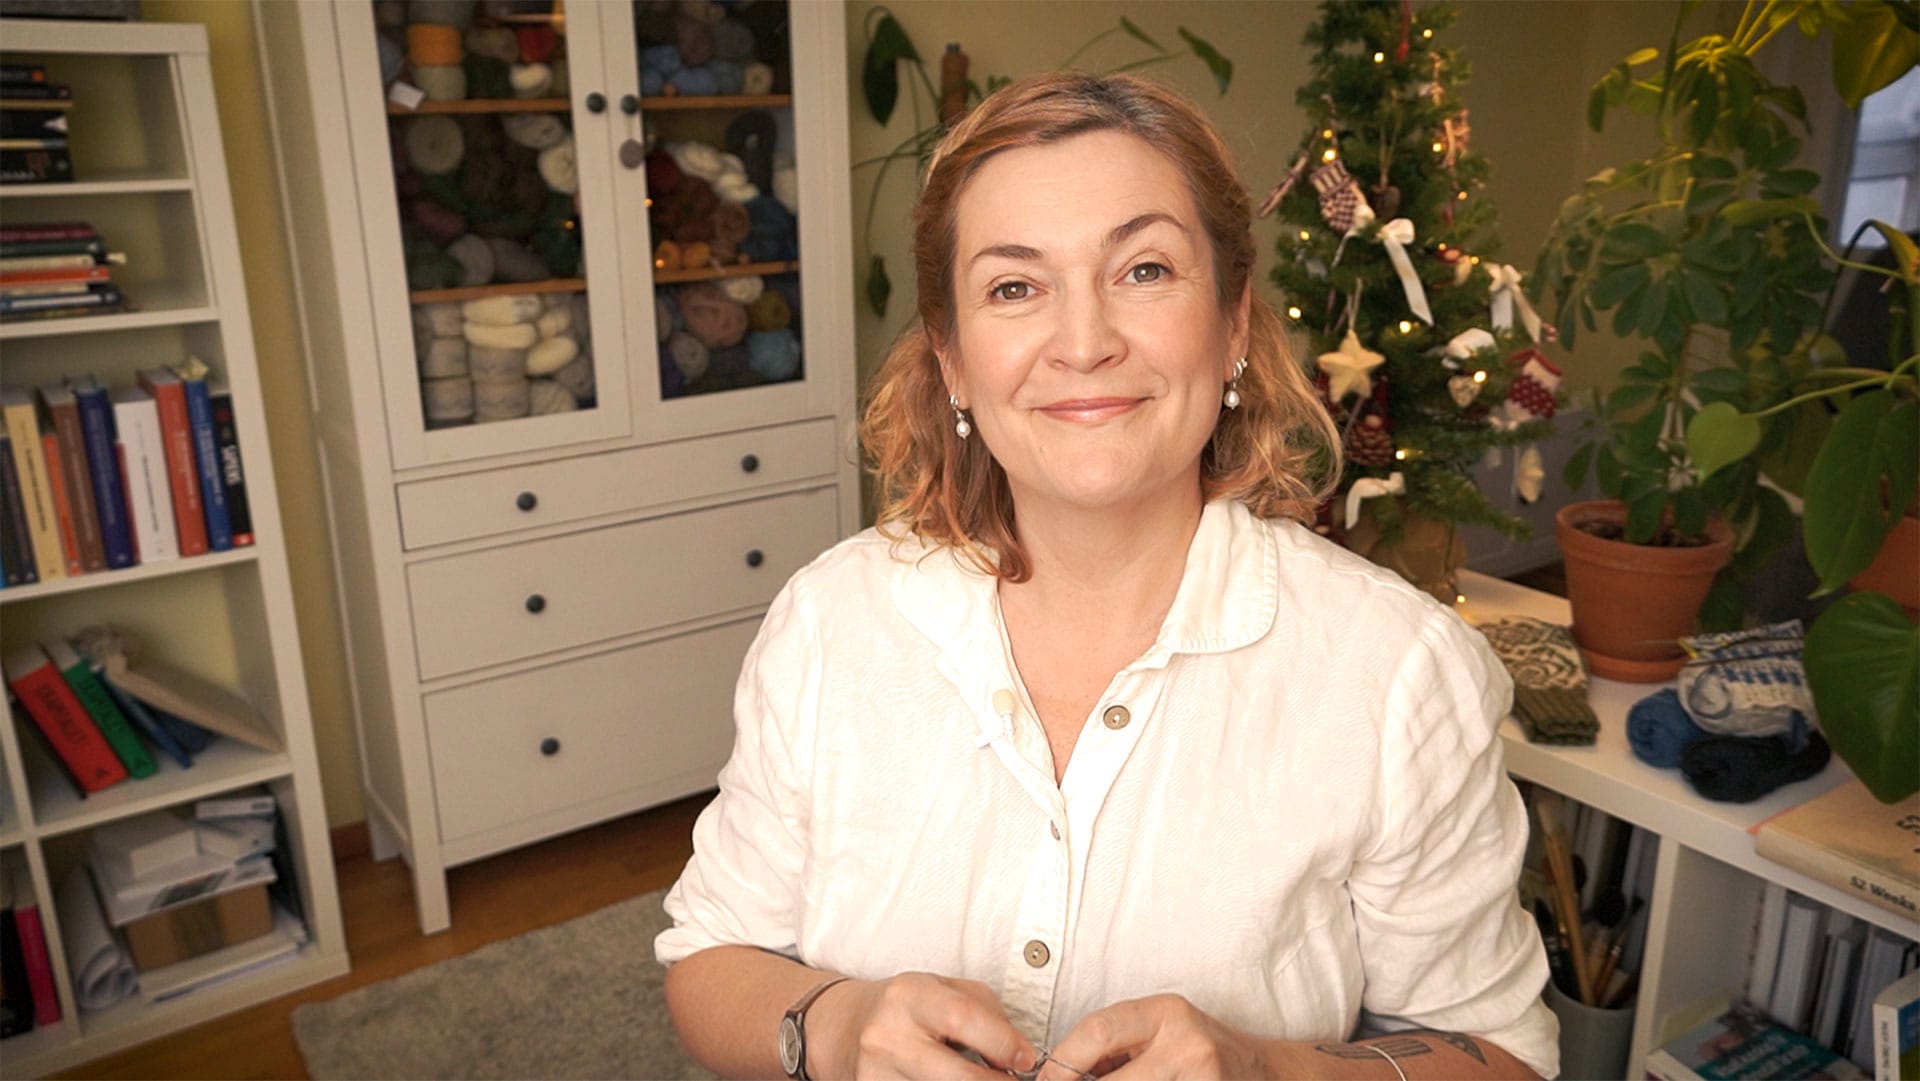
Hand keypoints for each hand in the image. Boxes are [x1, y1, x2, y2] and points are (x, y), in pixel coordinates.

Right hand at [807, 972, 1037, 1079]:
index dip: (1004, 1043)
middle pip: (959, 1076)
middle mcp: (887, 1037)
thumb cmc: (903, 1009)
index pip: (964, 1019)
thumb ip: (987, 1015)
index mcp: (908, 997)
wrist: (843, 1031)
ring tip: (980, 1079)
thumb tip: (1020, 1054)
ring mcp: (876, 1077)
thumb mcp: (944, 990)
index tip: (1025, 1058)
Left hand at [1040, 994, 1275, 1079]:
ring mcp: (1198, 1078)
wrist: (1261, 1071)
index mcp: (1166, 1013)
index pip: (1098, 1030)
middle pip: (1113, 1080)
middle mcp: (1185, 1044)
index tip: (1047, 1079)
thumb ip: (1115, 1046)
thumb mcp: (1159, 1030)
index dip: (1063, 1060)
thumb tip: (1059, 1072)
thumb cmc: (1199, 1048)